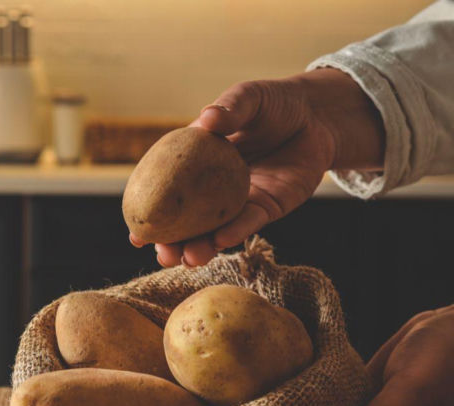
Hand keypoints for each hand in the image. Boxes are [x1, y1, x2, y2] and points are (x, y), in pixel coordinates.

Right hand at [130, 68, 384, 267]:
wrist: (317, 116)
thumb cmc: (275, 103)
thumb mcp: (249, 98)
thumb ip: (230, 108)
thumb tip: (207, 119)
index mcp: (196, 164)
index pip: (167, 194)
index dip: (151, 214)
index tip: (136, 234)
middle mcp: (213, 190)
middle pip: (187, 224)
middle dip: (173, 244)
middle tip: (162, 256)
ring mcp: (239, 202)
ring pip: (215, 232)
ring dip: (202, 248)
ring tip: (190, 258)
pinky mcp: (267, 209)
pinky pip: (249, 223)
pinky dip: (236, 231)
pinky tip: (223, 240)